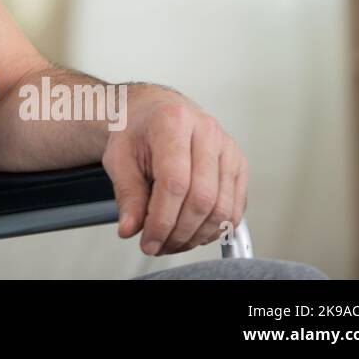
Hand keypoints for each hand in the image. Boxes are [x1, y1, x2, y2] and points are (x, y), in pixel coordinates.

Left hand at [101, 88, 247, 255]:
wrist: (155, 113)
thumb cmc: (137, 131)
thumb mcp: (119, 157)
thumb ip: (127, 194)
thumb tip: (130, 229)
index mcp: (173, 122)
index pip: (175, 182)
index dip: (162, 220)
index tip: (148, 241)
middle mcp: (206, 131)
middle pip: (203, 198)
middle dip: (180, 232)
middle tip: (159, 245)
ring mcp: (227, 148)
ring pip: (223, 207)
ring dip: (197, 235)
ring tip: (173, 242)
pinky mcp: (239, 164)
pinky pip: (236, 207)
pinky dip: (216, 229)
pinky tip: (193, 233)